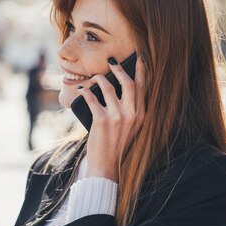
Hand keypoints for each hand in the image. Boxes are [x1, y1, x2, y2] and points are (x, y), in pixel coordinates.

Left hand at [79, 55, 145, 181]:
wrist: (107, 167)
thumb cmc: (117, 147)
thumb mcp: (132, 129)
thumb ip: (131, 111)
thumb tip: (120, 89)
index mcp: (142, 115)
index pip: (143, 87)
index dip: (141, 70)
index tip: (139, 58)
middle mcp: (132, 114)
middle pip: (128, 83)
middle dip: (119, 69)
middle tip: (112, 61)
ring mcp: (117, 117)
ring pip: (108, 87)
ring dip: (99, 78)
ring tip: (94, 77)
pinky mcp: (102, 120)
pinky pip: (92, 98)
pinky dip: (86, 91)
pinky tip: (82, 90)